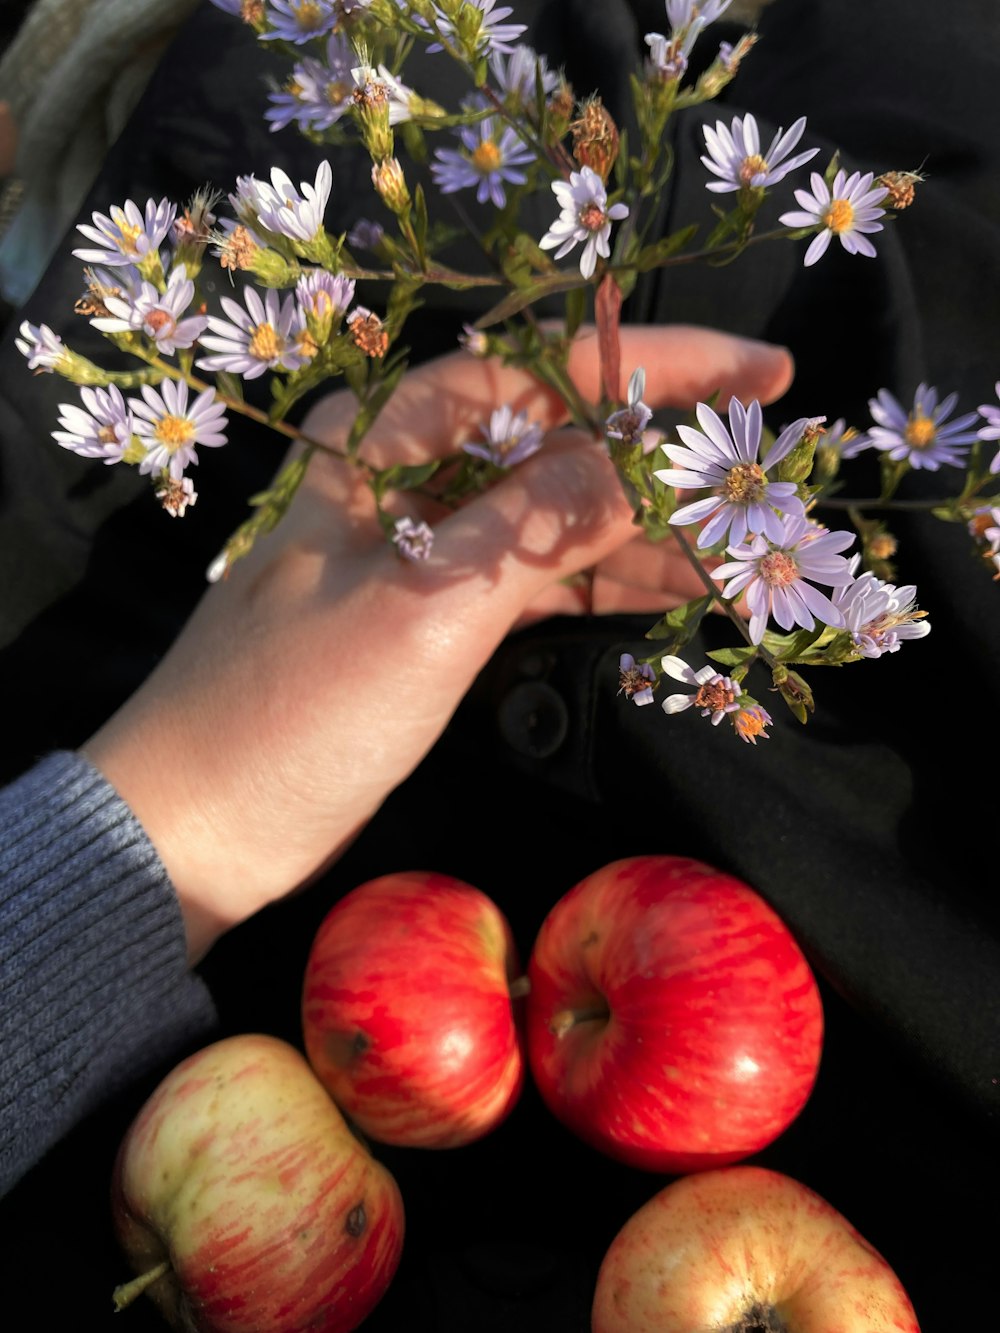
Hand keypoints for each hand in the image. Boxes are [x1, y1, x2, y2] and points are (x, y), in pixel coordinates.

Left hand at [83, 324, 791, 960]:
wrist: (199, 827)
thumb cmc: (290, 713)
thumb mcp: (423, 610)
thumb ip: (532, 526)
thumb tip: (636, 456)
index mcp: (385, 443)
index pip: (541, 373)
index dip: (655, 366)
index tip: (761, 372)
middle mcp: (410, 480)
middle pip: (562, 442)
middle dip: (667, 456)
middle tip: (769, 475)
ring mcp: (429, 553)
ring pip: (560, 520)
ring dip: (650, 534)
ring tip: (749, 550)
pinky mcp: (440, 621)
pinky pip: (541, 584)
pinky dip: (605, 588)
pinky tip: (680, 589)